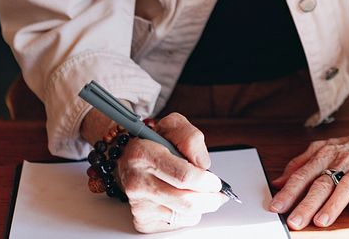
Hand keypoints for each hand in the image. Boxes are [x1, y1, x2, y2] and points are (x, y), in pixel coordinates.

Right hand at [115, 113, 229, 233]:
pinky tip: (185, 200)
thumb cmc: (155, 142)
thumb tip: (203, 165)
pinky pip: (176, 223)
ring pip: (184, 215)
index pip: (183, 176)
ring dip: (201, 206)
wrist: (130, 159)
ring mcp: (139, 204)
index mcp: (143, 154)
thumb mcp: (173, 126)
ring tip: (202, 193)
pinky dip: (188, 214)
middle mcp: (137, 182)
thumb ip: (191, 138)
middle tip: (218, 193)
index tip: (216, 181)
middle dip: (210, 199)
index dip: (205, 181)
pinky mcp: (142, 220)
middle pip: (185, 202)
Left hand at [270, 117, 348, 228]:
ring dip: (334, 204)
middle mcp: (343, 161)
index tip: (276, 206)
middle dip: (307, 203)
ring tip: (322, 221)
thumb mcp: (324, 150)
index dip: (289, 191)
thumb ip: (300, 165)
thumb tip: (277, 183)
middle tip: (294, 221)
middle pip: (322, 183)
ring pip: (347, 186)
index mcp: (326, 155)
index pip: (304, 174)